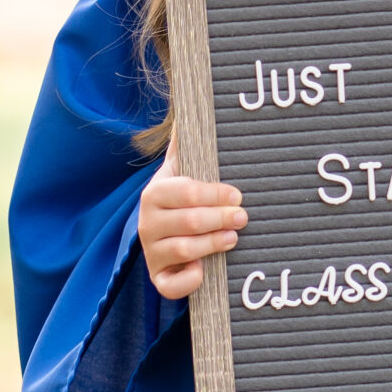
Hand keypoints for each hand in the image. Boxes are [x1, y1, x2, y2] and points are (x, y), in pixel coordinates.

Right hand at [138, 140, 246, 298]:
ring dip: (212, 244)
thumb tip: (190, 106)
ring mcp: (152, 252)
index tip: (238, 195)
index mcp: (155, 193)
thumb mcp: (181, 168)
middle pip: (188, 221)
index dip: (214, 194)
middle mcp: (148, 223)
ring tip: (233, 238)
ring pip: (184, 250)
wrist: (163, 232)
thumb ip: (186, 142)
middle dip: (220, 218)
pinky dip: (188, 280)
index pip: (185, 191)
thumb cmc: (182, 198)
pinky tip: (204, 271)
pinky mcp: (159, 277)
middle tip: (243, 216)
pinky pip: (170, 286)